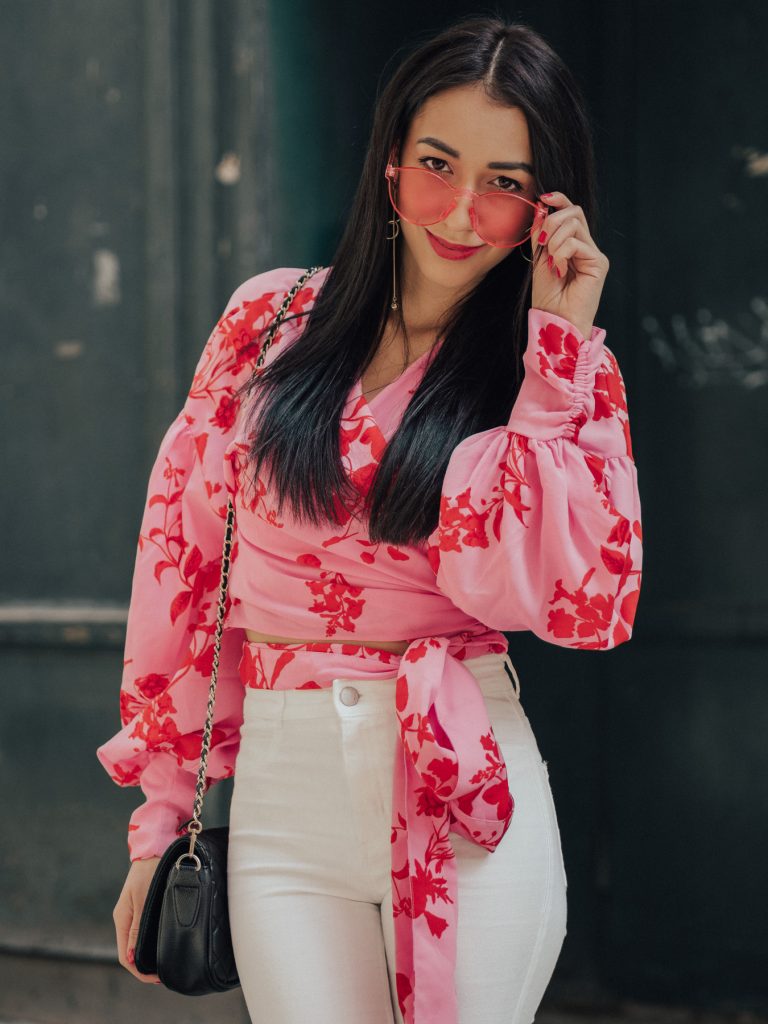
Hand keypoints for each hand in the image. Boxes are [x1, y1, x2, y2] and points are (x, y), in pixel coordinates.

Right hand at [113, 856, 161, 983]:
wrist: (154, 848)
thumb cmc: (150, 871)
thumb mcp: (143, 900)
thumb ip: (138, 928)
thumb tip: (132, 958)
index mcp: (122, 918)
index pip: (125, 956)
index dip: (139, 971)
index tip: (156, 978)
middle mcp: (124, 918)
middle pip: (130, 952)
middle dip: (144, 967)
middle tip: (165, 974)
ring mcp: (132, 912)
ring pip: (136, 943)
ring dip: (148, 956)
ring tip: (165, 963)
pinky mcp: (140, 907)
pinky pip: (142, 931)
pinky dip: (150, 943)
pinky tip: (162, 944)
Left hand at [529, 191, 609, 339]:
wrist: (556, 322)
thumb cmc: (548, 297)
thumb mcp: (539, 259)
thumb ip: (541, 234)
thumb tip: (541, 206)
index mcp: (573, 245)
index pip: (571, 212)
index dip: (559, 200)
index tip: (543, 198)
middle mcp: (587, 247)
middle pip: (574, 212)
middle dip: (552, 221)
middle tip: (542, 243)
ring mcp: (594, 254)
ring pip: (575, 223)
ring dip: (555, 239)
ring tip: (551, 262)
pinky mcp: (599, 263)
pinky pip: (577, 243)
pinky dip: (561, 253)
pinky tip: (559, 270)